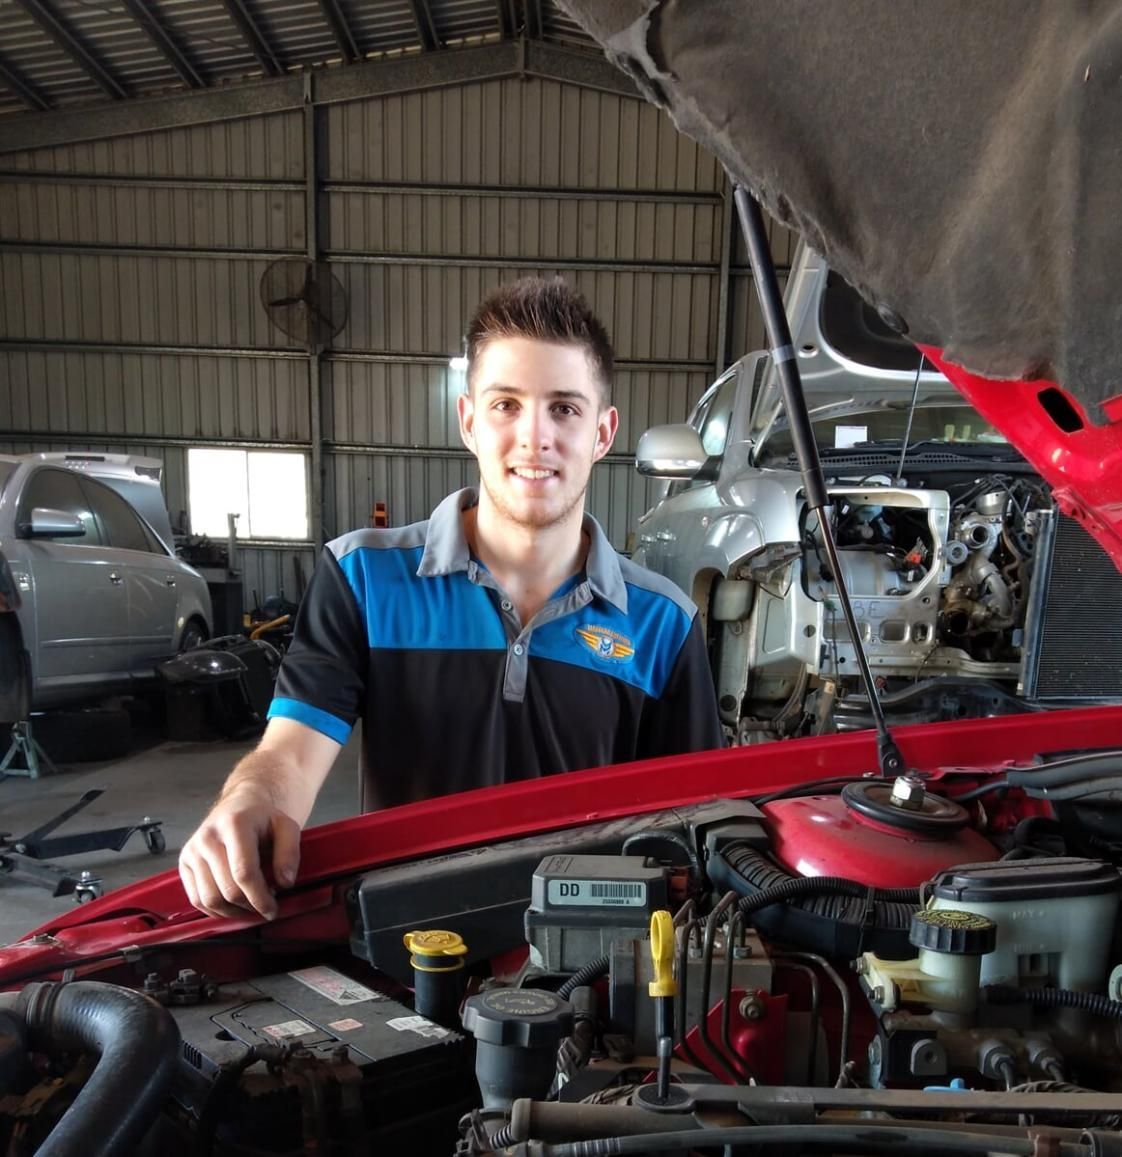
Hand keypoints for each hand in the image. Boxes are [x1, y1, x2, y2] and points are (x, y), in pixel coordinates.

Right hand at [178, 785, 300, 919]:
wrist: (240, 806)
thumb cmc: (263, 820)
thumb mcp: (287, 827)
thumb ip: (290, 853)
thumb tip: (284, 883)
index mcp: (234, 824)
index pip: (244, 872)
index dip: (260, 898)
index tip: (273, 909)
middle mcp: (208, 836)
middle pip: (227, 890)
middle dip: (250, 906)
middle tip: (265, 907)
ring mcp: (192, 850)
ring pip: (210, 899)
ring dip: (233, 912)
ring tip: (251, 906)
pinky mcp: (184, 863)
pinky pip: (196, 899)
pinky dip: (216, 910)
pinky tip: (233, 906)